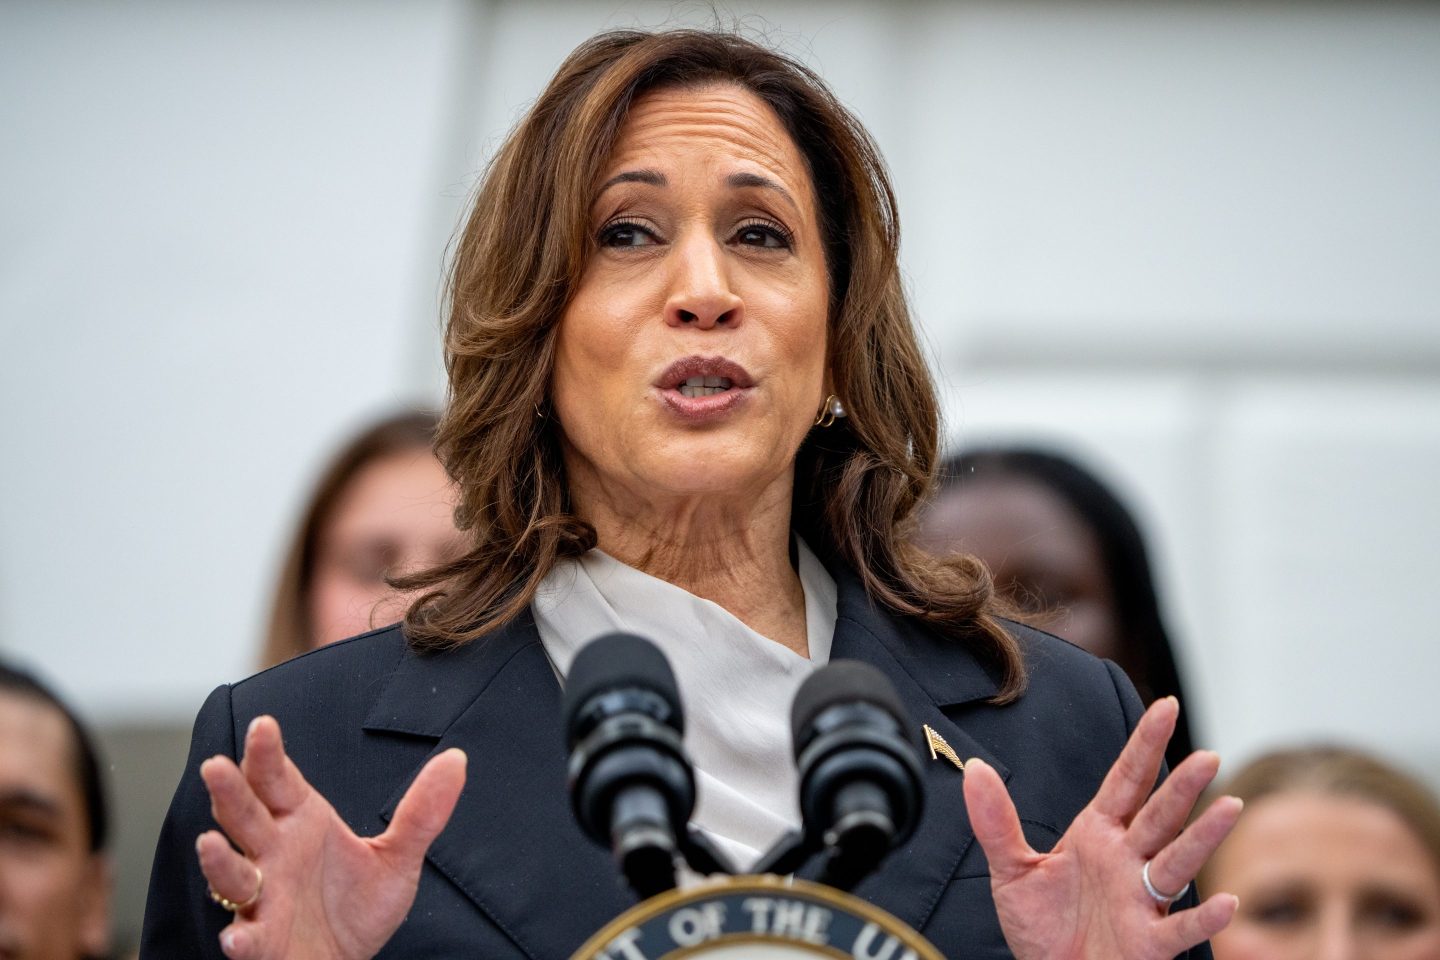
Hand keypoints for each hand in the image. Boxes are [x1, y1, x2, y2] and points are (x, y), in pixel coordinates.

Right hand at [196, 715, 465, 959]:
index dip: (267, 754)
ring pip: (231, 872)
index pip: (278, 780)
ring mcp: (262, 896)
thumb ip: (422, 812)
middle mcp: (272, 854)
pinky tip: (237, 938)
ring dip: (217, 860)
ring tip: (209, 843)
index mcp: (300, 822)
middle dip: (229, 791)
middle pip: (244, 816)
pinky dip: (240, 937)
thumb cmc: (358, 908)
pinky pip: (246, 936)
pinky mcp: (262, 940)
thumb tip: (457, 759)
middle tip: (217, 766)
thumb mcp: (398, 858)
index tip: (264, 726)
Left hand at [963, 697, 1241, 959]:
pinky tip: (1226, 903)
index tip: (1166, 707)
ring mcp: (1142, 899)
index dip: (1146, 744)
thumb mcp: (1011, 869)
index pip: (1127, 780)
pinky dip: (1203, 918)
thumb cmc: (1040, 926)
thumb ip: (995, 821)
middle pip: (1160, 815)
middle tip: (1207, 756)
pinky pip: (1179, 929)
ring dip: (1203, 837)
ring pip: (1178, 862)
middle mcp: (1127, 860)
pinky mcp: (1148, 943)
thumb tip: (974, 770)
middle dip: (1183, 786)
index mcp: (1098, 834)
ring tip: (1230, 806)